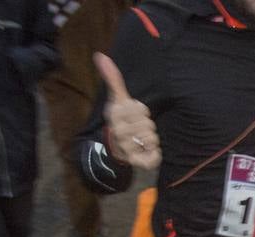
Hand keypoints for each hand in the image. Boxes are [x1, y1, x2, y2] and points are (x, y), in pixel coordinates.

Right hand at [94, 52, 159, 169]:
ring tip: (139, 140)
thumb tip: (100, 55)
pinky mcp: (135, 162)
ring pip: (152, 139)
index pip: (141, 109)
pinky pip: (154, 157)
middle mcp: (118, 132)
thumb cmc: (121, 120)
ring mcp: (126, 148)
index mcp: (114, 115)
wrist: (116, 148)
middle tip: (136, 129)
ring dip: (150, 139)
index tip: (132, 115)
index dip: (141, 111)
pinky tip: (146, 151)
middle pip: (149, 124)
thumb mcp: (118, 98)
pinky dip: (154, 155)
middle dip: (146, 125)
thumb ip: (112, 78)